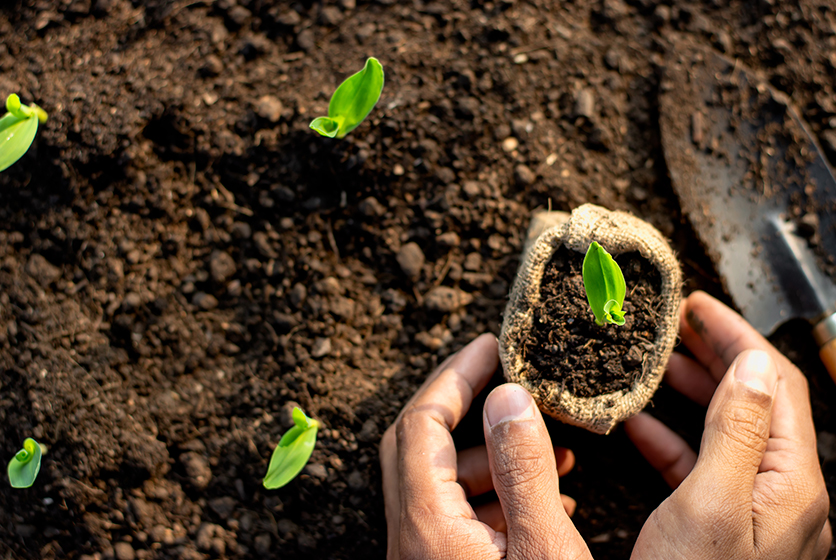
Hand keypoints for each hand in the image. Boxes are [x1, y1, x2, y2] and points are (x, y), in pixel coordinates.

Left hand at [380, 334, 591, 559]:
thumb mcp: (543, 547)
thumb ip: (523, 472)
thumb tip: (508, 397)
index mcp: (426, 523)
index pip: (421, 423)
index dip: (456, 376)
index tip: (491, 347)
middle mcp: (410, 538)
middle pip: (420, 444)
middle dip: (464, 403)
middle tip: (503, 375)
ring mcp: (421, 556)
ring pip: (442, 482)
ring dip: (491, 456)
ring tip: (555, 451)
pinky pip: (455, 517)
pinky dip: (494, 495)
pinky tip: (544, 501)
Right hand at [625, 291, 831, 558]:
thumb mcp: (713, 506)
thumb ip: (736, 432)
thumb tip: (752, 363)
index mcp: (789, 480)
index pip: (774, 384)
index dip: (736, 336)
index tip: (696, 307)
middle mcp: (782, 491)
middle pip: (756, 400)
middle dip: (717, 355)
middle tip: (675, 325)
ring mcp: (755, 511)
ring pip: (728, 430)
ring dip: (695, 392)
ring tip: (658, 364)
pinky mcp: (726, 529)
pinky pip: (704, 468)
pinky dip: (674, 439)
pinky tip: (640, 428)